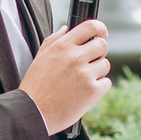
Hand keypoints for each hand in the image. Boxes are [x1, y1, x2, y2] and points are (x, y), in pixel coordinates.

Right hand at [22, 18, 109, 133]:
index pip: (90, 27)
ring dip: (98, 71)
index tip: (102, 33)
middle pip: (102, 45)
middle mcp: (75, 57)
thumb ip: (54, 40)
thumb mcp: (40, 57)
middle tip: (89, 63)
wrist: (33, 112)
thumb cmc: (35, 86)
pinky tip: (85, 92)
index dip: (100, 28)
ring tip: (82, 80)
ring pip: (105, 65)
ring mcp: (85, 74)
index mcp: (62, 46)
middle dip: (98, 53)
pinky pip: (106, 83)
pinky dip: (99, 87)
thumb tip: (66, 29)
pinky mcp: (92, 91)